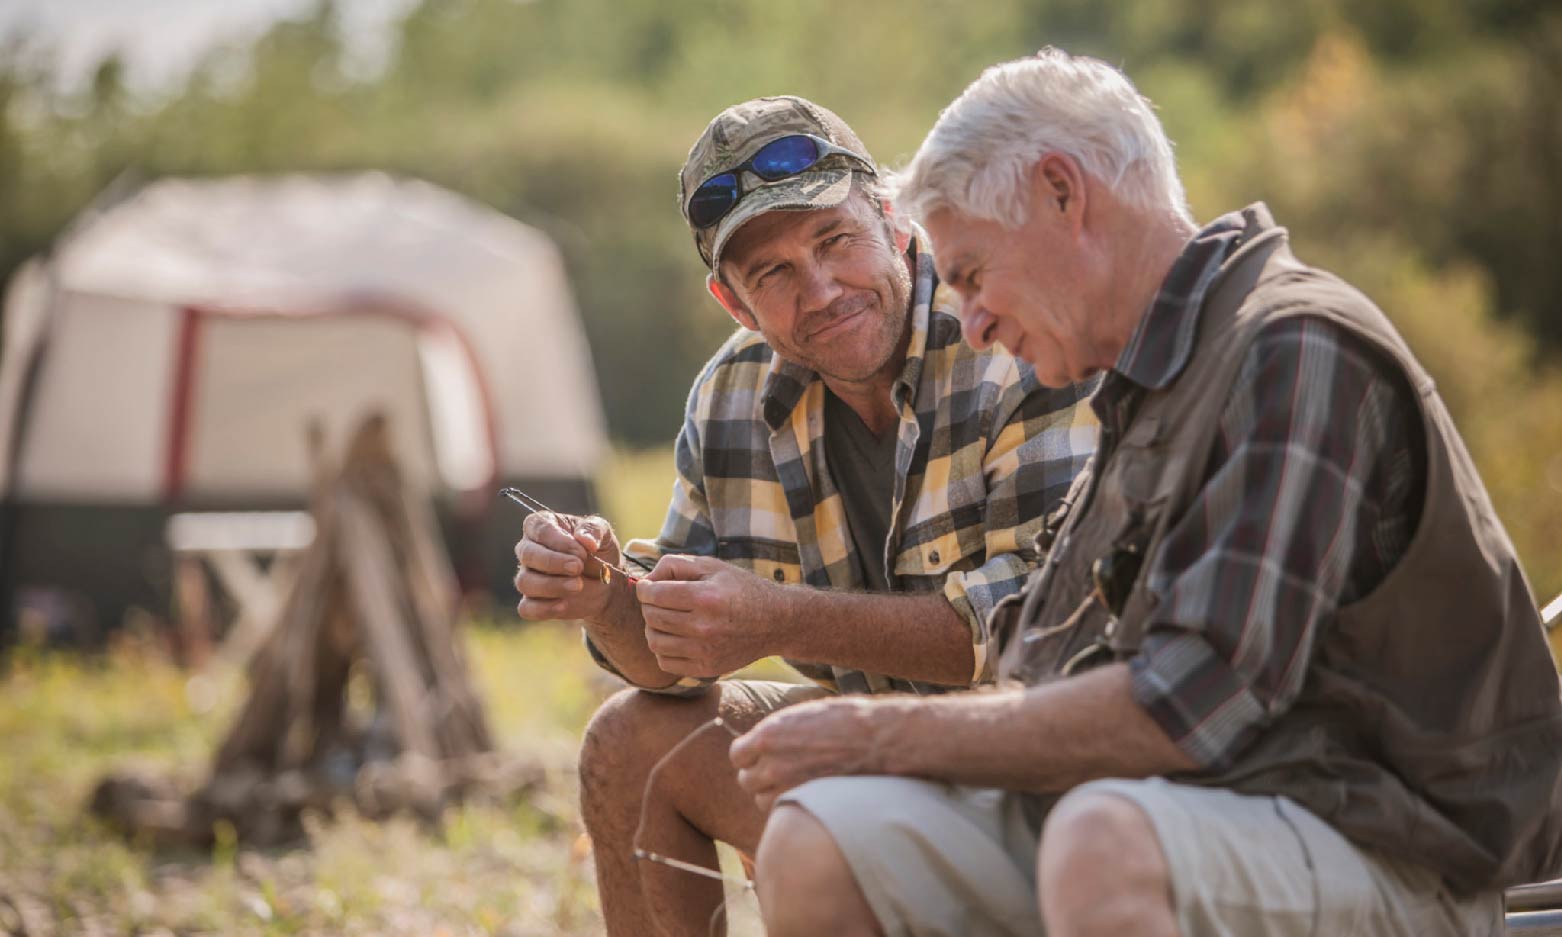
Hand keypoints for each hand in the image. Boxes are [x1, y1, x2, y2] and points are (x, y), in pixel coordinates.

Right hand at [513, 512, 623, 621]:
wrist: (606, 582)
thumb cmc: (599, 551)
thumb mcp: (604, 533)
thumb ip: (594, 529)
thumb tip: (585, 540)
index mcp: (541, 526)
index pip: (539, 528)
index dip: (559, 541)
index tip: (582, 552)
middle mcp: (529, 549)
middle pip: (527, 554)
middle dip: (553, 562)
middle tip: (578, 567)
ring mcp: (528, 577)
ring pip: (525, 582)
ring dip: (552, 585)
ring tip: (578, 586)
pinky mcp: (532, 602)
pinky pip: (526, 608)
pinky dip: (544, 608)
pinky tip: (564, 605)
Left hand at [633, 554, 782, 677]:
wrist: (776, 621)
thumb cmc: (741, 588)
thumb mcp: (713, 565)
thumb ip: (676, 564)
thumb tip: (647, 581)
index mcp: (706, 597)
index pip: (655, 595)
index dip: (644, 589)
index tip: (647, 587)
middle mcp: (705, 627)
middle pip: (653, 618)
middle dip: (648, 606)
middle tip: (657, 601)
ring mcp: (705, 651)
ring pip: (655, 642)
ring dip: (653, 628)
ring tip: (665, 619)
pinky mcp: (707, 668)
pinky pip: (666, 662)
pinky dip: (663, 649)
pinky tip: (675, 637)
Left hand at [729, 696, 895, 812]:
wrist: (877, 739)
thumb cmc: (847, 720)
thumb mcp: (804, 714)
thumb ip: (780, 730)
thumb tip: (768, 739)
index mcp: (768, 734)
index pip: (737, 755)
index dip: (750, 756)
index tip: (762, 757)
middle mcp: (772, 763)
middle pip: (747, 781)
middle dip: (759, 777)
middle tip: (779, 773)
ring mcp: (788, 787)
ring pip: (762, 801)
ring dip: (773, 795)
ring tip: (795, 785)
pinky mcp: (805, 803)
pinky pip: (784, 811)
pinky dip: (790, 806)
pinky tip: (806, 795)